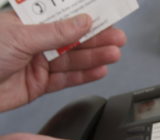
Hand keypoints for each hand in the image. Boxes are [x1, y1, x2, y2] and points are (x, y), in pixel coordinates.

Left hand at [0, 11, 125, 111]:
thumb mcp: (22, 36)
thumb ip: (56, 32)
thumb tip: (84, 21)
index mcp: (28, 23)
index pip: (63, 17)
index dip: (86, 16)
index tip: (108, 16)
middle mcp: (35, 42)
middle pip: (72, 40)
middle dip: (96, 39)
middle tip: (118, 39)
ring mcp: (39, 64)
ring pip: (72, 60)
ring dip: (94, 57)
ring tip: (114, 54)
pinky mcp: (40, 85)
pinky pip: (65, 79)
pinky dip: (83, 76)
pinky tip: (100, 71)